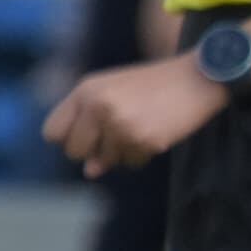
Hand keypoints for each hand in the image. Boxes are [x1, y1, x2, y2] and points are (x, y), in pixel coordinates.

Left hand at [43, 54, 226, 176]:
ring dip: (123, 152)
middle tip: (118, 134)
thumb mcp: (117, 97)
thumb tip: (91, 172)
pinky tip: (158, 131)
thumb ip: (95, 128)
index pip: (52, 132)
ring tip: (144, 125)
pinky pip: (132, 162)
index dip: (69, 139)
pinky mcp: (142, 139)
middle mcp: (98, 106)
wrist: (198, 78)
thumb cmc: (155, 87)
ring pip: (105, 161)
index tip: (88, 136)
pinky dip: (144, 153)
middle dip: (94, 151)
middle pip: (74, 152)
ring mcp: (119, 124)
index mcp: (86, 90)